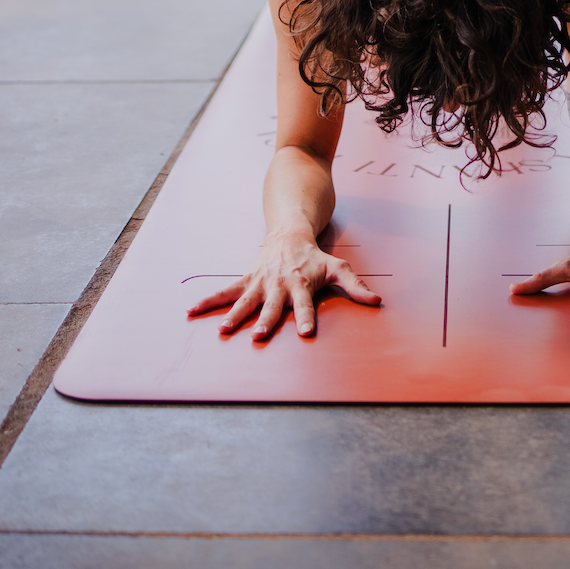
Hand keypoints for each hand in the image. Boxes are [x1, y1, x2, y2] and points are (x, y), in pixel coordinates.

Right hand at [187, 230, 381, 339]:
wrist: (289, 233)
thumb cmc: (314, 257)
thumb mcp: (338, 267)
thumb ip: (356, 286)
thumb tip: (378, 302)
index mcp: (301, 284)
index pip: (306, 305)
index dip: (306, 318)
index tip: (306, 333)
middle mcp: (278, 285)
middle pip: (272, 306)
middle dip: (266, 320)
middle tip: (259, 335)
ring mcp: (259, 283)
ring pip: (245, 301)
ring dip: (235, 315)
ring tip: (224, 330)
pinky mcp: (246, 280)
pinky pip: (225, 292)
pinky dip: (208, 301)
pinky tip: (191, 312)